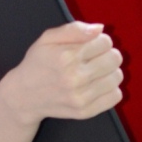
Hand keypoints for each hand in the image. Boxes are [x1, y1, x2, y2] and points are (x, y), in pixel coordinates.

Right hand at [0, 20, 123, 127]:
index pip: (105, 42)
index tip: (92, 46)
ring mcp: (81, 97)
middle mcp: (75, 78)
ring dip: (110, 71)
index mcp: (66, 56)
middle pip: (115, 59)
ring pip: (117, 77)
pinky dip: (111, 89)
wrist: (24, 96)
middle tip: (96, 58)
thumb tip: (100, 29)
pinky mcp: (86, 112)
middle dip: (108, 54)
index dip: (101, 41)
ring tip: (97, 72)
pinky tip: (98, 86)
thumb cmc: (37, 63)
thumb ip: (74, 29)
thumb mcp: (47, 39)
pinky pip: (116, 97)